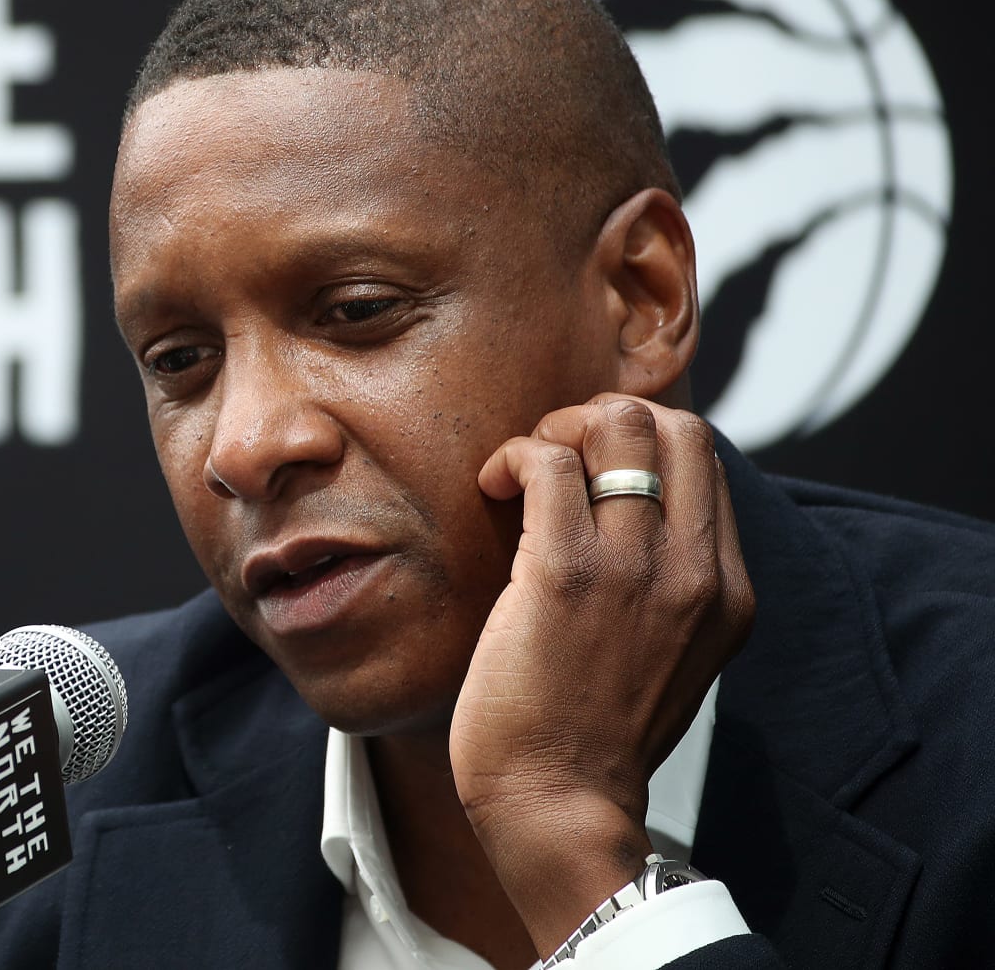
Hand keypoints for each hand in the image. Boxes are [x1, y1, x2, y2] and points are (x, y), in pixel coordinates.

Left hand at [450, 394, 754, 954]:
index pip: (705, 460)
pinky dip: (514, 456)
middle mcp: (697, 571)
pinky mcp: (566, 573)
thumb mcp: (668, 654)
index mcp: (730, 591)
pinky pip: (547, 462)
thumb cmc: (591, 733)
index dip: (639, 443)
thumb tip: (627, 511)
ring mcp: (636, 568)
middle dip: (604, 419)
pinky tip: (493, 485)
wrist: (560, 804)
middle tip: (554, 456)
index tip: (587, 471)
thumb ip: (669, 586)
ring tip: (522, 472)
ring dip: (556, 430)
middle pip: (674, 425)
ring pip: (615, 426)